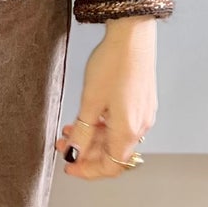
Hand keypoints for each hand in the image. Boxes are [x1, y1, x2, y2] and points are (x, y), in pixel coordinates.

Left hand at [55, 17, 157, 179]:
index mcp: (128, 130)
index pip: (110, 167)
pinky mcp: (143, 102)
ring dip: (93, 138)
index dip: (87, 171)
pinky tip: (88, 116)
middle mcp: (140, 126)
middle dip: (86, 152)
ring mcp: (144, 113)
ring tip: (71, 128)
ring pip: (116, 138)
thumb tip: (74, 155)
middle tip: (63, 145)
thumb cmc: (112, 64)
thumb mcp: (90, 101)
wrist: (132, 35)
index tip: (68, 166)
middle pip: (113, 153)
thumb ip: (82, 133)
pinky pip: (123, 124)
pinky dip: (104, 126)